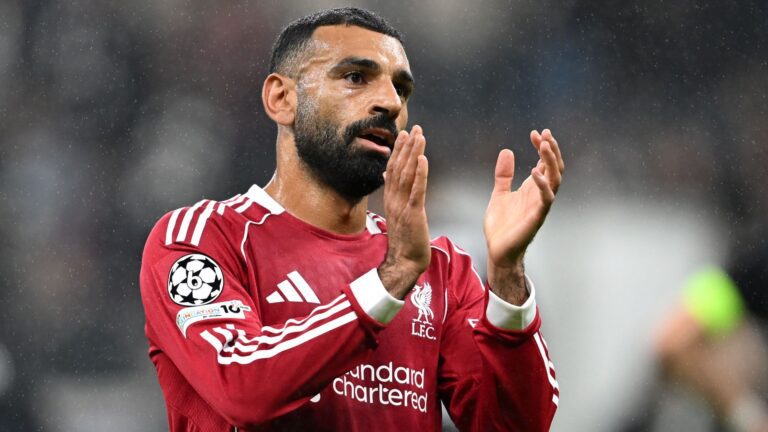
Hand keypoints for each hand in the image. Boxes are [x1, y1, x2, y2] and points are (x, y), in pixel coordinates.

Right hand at [378, 125, 430, 298]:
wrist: (404, 260)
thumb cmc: (405, 238)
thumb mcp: (397, 212)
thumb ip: (393, 193)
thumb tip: (386, 176)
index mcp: (391, 198)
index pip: (393, 169)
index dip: (399, 150)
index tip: (405, 134)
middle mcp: (394, 198)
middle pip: (399, 167)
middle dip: (407, 147)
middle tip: (415, 128)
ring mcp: (402, 205)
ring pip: (407, 174)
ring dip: (413, 154)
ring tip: (420, 137)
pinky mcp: (413, 213)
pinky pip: (416, 190)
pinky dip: (420, 173)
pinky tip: (424, 159)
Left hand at [483, 129, 563, 303]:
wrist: (497, 250)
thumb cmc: (501, 226)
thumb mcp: (499, 193)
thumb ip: (504, 175)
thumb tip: (507, 151)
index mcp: (533, 188)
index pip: (545, 162)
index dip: (543, 146)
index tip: (535, 133)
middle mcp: (540, 195)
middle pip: (555, 168)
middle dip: (551, 150)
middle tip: (544, 134)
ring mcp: (540, 205)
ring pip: (555, 180)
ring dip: (551, 162)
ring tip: (543, 146)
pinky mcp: (536, 217)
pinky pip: (546, 199)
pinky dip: (543, 184)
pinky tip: (535, 171)